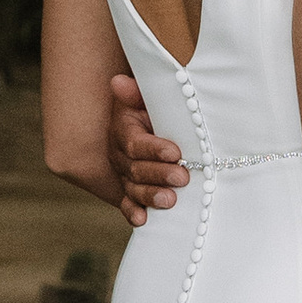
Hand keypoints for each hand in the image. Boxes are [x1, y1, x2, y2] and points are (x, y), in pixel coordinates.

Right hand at [109, 73, 189, 228]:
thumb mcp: (152, 98)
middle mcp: (120, 154)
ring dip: (149, 196)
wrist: (162, 123)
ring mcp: (124, 175)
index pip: (135, 143)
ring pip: (132, 188)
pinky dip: (133, 213)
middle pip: (134, 168)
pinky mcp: (131, 191)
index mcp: (123, 129)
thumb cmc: (160, 108)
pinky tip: (143, 220)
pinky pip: (128, 203)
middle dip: (158, 174)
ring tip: (170, 200)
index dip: (153, 149)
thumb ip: (138, 93)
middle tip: (183, 177)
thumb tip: (118, 82)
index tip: (174, 152)